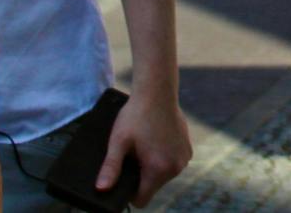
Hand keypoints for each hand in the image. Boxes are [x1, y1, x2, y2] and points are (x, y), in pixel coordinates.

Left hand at [98, 88, 190, 206]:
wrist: (157, 92)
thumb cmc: (136, 116)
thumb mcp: (118, 142)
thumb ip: (110, 168)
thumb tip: (101, 189)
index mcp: (159, 169)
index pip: (142, 199)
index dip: (129, 192)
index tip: (124, 175)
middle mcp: (176, 166)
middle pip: (152, 187)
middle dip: (141, 176)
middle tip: (133, 154)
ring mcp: (185, 157)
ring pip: (162, 175)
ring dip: (153, 167)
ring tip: (145, 145)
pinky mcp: (188, 149)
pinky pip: (172, 163)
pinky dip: (164, 157)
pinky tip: (156, 141)